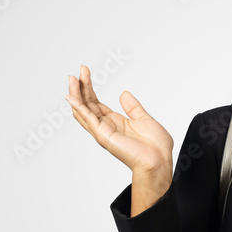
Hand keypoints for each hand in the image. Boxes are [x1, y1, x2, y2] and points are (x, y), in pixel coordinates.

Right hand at [66, 66, 173, 211]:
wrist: (159, 161)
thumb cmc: (155, 146)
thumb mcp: (143, 118)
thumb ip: (132, 107)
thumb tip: (124, 93)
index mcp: (114, 122)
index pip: (95, 102)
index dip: (88, 87)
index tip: (85, 72)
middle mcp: (105, 126)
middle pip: (86, 104)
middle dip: (80, 87)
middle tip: (79, 70)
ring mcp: (103, 132)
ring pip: (83, 111)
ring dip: (76, 95)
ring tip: (72, 79)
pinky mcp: (104, 136)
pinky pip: (88, 120)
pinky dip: (79, 109)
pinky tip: (72, 98)